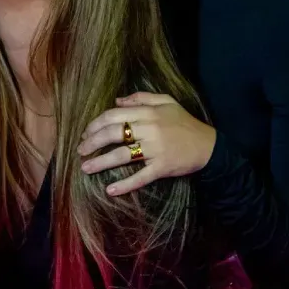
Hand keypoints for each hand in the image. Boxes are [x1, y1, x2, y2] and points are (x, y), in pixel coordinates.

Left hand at [78, 92, 216, 196]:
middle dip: (92, 142)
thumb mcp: (166, 102)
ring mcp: (155, 149)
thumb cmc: (185, 123)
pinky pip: (140, 177)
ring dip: (101, 162)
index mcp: (148, 113)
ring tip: (85, 168)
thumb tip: (116, 101)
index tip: (85, 133)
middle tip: (80, 151)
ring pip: (122, 155)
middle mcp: (149, 129)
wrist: (208, 146)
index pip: (114, 115)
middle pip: (113, 133)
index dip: (96, 124)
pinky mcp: (162, 167)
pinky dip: (125, 185)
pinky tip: (110, 190)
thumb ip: (141, 98)